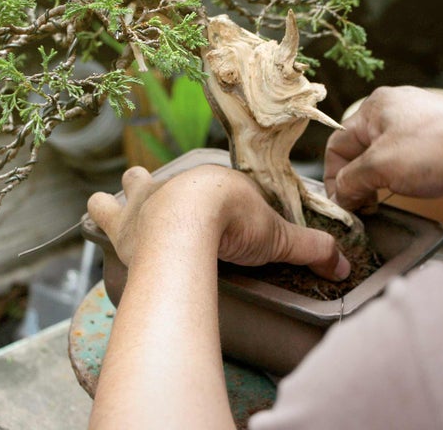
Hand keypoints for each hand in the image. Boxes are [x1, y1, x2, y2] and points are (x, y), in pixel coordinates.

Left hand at [88, 164, 350, 280]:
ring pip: (127, 185)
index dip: (220, 199)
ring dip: (123, 195)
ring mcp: (145, 201)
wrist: (191, 224)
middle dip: (158, 184)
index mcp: (212, 185)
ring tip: (120, 205)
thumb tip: (344, 264)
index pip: (217, 189)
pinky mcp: (122, 224)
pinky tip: (98, 218)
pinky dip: (100, 215)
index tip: (225, 212)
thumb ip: (310, 248)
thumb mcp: (277, 237)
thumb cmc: (234, 223)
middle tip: (163, 198)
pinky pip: (101, 211)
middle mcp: (175, 185)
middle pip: (166, 178)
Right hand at [324, 86, 442, 210]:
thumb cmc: (434, 152)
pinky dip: (399, 181)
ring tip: (379, 206)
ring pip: (383, 160)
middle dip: (355, 182)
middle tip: (359, 210)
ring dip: (377, 184)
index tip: (340, 205)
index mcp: (375, 107)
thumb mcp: (380, 167)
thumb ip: (351, 182)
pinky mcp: (438, 144)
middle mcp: (395, 112)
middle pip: (360, 151)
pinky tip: (404, 196)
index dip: (333, 177)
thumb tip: (340, 197)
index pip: (338, 144)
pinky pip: (407, 164)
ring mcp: (418, 127)